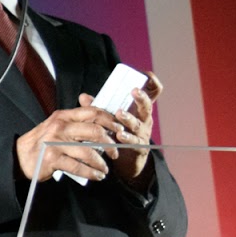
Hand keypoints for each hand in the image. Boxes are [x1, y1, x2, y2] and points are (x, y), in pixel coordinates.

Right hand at [15, 104, 122, 181]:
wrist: (18, 156)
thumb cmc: (41, 142)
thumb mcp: (56, 125)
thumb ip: (75, 121)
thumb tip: (101, 121)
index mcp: (63, 116)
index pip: (92, 112)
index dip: (110, 120)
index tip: (119, 129)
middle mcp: (60, 127)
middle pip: (94, 131)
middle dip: (110, 144)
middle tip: (115, 153)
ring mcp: (55, 143)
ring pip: (88, 151)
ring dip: (101, 163)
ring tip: (105, 169)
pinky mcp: (52, 159)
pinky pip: (78, 167)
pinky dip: (91, 173)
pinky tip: (97, 176)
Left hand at [96, 70, 161, 186]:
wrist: (126, 161)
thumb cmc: (118, 133)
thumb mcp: (110, 119)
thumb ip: (99, 108)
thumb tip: (83, 97)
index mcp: (138, 109)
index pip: (150, 94)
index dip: (152, 84)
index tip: (147, 75)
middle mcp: (143, 120)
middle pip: (146, 107)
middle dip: (141, 98)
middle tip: (134, 91)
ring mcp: (143, 134)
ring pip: (138, 124)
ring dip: (129, 119)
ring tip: (120, 114)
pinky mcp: (139, 148)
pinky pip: (135, 142)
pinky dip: (127, 138)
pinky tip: (120, 136)